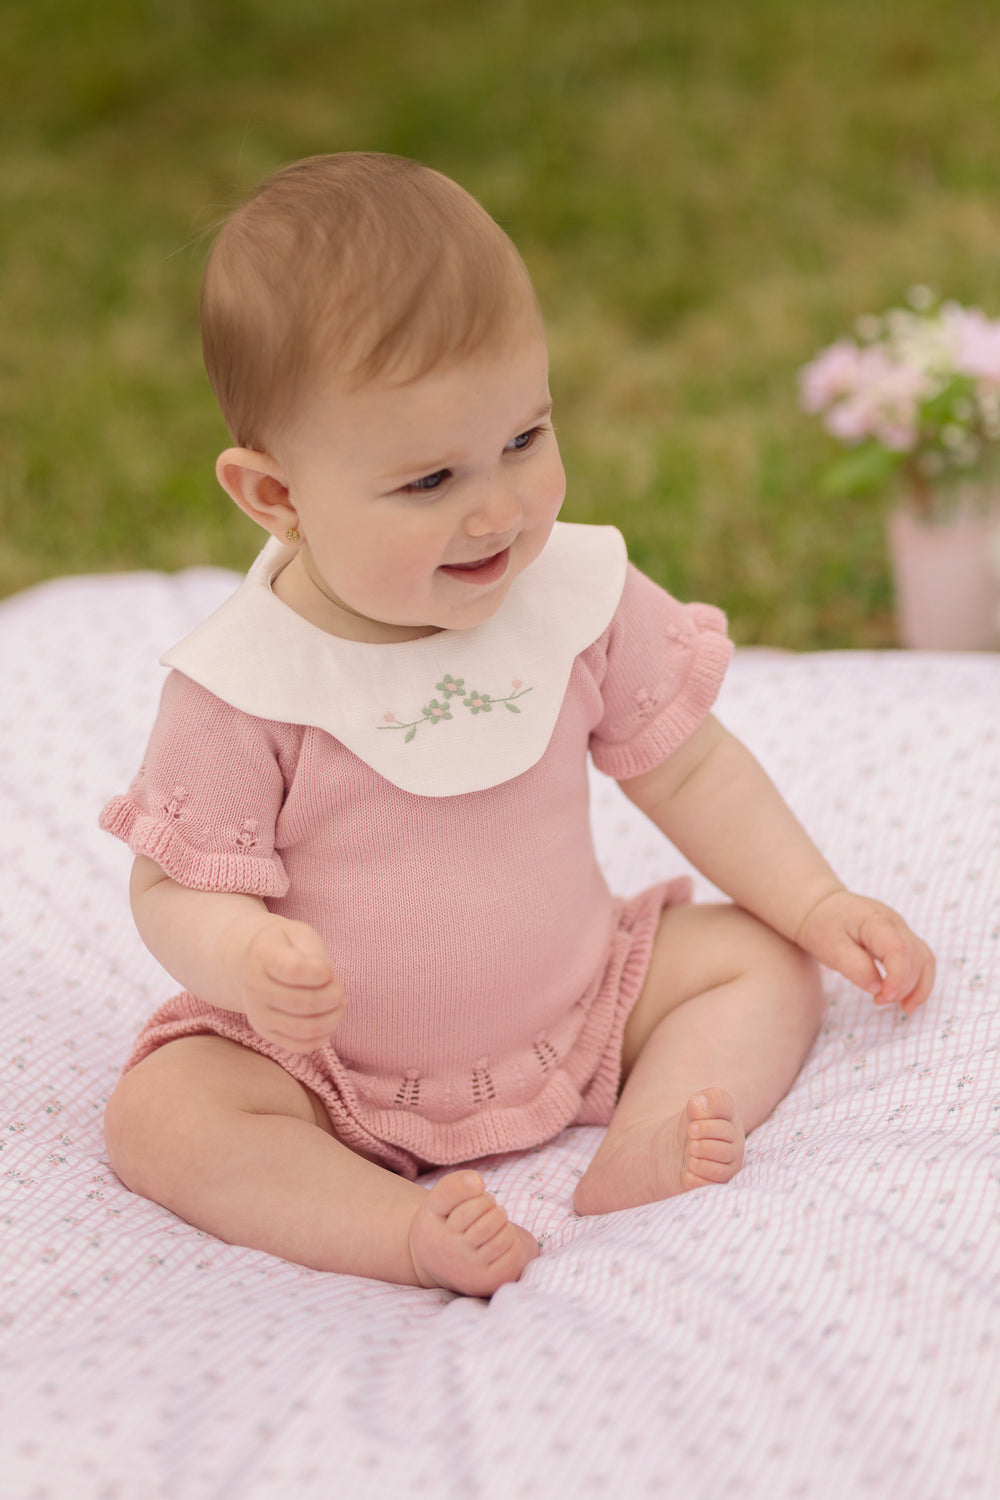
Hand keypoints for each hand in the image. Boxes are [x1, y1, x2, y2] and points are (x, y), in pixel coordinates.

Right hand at [238, 918, 345, 1051]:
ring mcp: (258, 1014)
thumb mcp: (299, 933)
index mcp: (262, 955)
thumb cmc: (284, 947)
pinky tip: (327, 1019)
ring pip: (306, 1029)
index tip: (328, 968)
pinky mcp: (266, 1033)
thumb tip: (325, 978)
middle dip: (334, 996)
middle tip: (338, 988)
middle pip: (305, 1003)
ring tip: (337, 1004)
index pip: (296, 970)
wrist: (251, 965)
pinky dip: (324, 1035)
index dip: (323, 971)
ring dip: (333, 1018)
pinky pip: (301, 1045)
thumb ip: (314, 951)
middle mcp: (254, 987)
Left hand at [795, 890, 934, 1014]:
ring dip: (918, 986)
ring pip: (924, 959)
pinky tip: (908, 999)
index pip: (899, 950)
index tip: (884, 997)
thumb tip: (877, 987)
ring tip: (904, 1009)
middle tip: (880, 1001)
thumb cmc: (823, 926)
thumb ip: (854, 967)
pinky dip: (918, 981)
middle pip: (915, 957)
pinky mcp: (901, 938)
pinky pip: (920, 960)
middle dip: (904, 986)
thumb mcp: (829, 948)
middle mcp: (895, 923)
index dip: (898, 978)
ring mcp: (901, 929)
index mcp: (875, 920)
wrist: (821, 907)